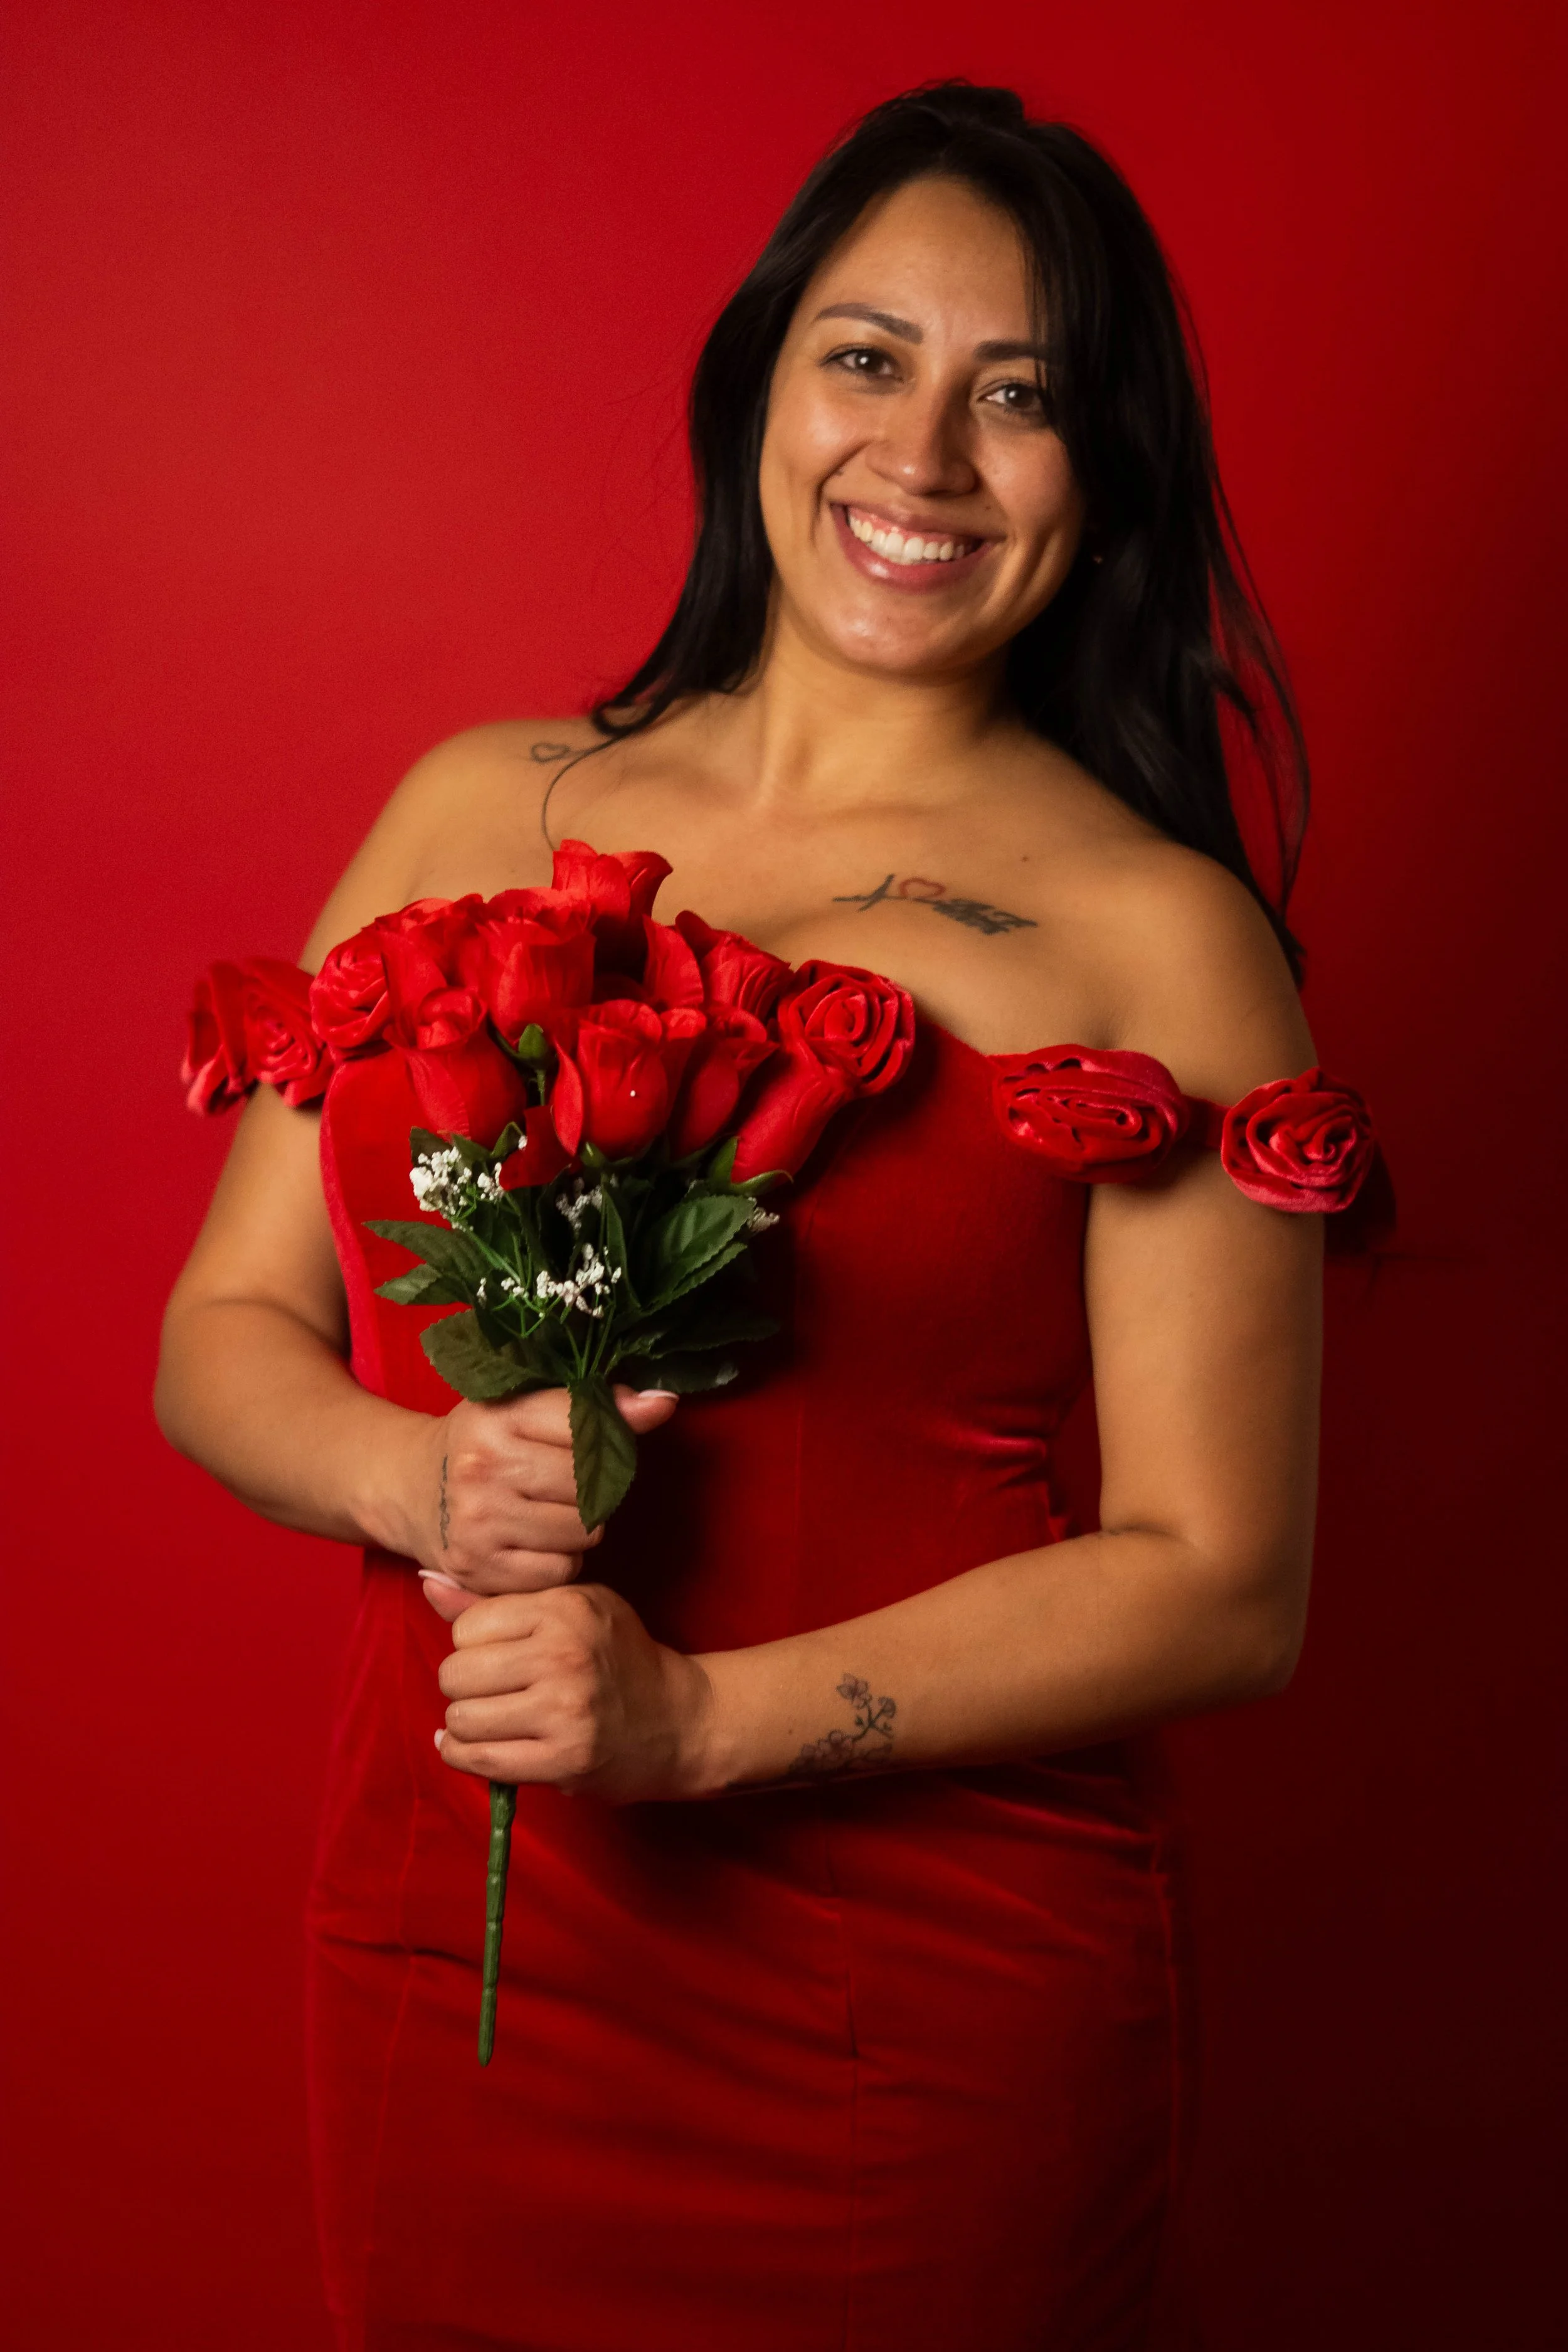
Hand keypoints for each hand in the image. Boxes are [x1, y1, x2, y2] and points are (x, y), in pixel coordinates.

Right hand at [400, 1384, 677, 1597]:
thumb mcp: (525, 1408)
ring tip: (549, 1512)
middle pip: (593, 1484)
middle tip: (567, 1484)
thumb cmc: (482, 1443)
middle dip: (593, 1486)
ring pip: (584, 1532)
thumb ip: (595, 1404)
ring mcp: (479, 1522)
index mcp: (497, 1415)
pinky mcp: (478, 1569)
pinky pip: (561, 1571)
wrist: (409, 1489)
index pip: (588, 1425)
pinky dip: (559, 1561)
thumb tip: (662, 1401)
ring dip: (580, 1527)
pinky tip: (535, 1542)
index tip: (596, 1440)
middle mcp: (483, 1468)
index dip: (605, 1436)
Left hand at [431, 1582, 715, 1802]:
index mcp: (565, 1608)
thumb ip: (497, 1602)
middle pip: (456, 1673)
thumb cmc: (618, 1657)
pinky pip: (481, 1759)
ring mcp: (565, 1709)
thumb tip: (427, 1581)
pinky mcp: (564, 1758)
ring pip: (462, 1718)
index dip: (472, 1643)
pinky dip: (464, 1755)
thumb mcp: (571, 1609)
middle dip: (463, 1685)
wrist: (678, 1720)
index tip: (495, 1653)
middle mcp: (564, 1654)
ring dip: (465, 1724)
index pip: (467, 1626)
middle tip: (490, 1690)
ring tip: (488, 1719)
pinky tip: (475, 1746)